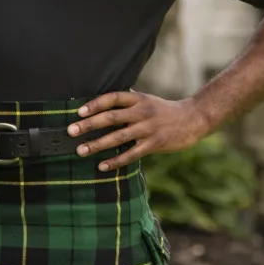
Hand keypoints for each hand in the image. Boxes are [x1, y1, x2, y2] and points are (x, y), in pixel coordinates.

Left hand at [67, 91, 209, 171]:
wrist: (192, 119)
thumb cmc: (165, 110)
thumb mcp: (147, 100)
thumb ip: (128, 100)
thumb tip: (105, 99)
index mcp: (138, 99)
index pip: (112, 98)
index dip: (95, 104)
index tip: (79, 111)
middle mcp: (141, 112)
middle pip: (111, 117)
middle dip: (89, 124)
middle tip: (71, 131)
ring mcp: (148, 128)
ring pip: (118, 136)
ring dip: (97, 144)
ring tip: (80, 150)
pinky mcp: (154, 144)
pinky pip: (131, 154)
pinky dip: (116, 161)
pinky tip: (102, 166)